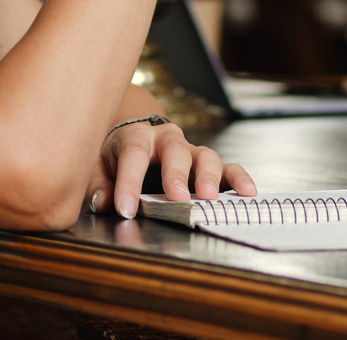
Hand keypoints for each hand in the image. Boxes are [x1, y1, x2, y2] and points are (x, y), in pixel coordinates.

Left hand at [87, 122, 256, 219]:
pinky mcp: (207, 164)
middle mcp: (166, 139)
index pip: (133, 155)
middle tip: (177, 197)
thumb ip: (98, 184)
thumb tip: (104, 201)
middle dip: (176, 174)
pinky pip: (227, 167)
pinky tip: (248, 192)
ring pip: (205, 155)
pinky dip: (239, 178)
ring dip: (209, 176)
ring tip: (209, 197)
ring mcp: (190, 150)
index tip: (125, 208)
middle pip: (174, 150)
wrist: (135, 137)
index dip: (128, 182)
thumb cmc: (116, 156)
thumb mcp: (98, 166)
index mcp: (136, 137)